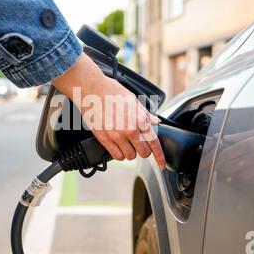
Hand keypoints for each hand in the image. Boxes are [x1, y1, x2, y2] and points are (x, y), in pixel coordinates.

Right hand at [52, 52, 165, 168]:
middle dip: (143, 150)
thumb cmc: (111, 91)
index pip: (154, 143)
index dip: (160, 156)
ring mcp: (116, 136)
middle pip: (143, 153)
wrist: (91, 89)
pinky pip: (117, 156)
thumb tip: (156, 122)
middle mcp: (129, 129)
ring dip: (130, 152)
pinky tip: (118, 146)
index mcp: (139, 119)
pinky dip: (119, 154)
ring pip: (130, 156)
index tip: (161, 164)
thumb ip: (145, 114)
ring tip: (126, 143)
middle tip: (138, 144)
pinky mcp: (104, 139)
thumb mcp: (133, 100)